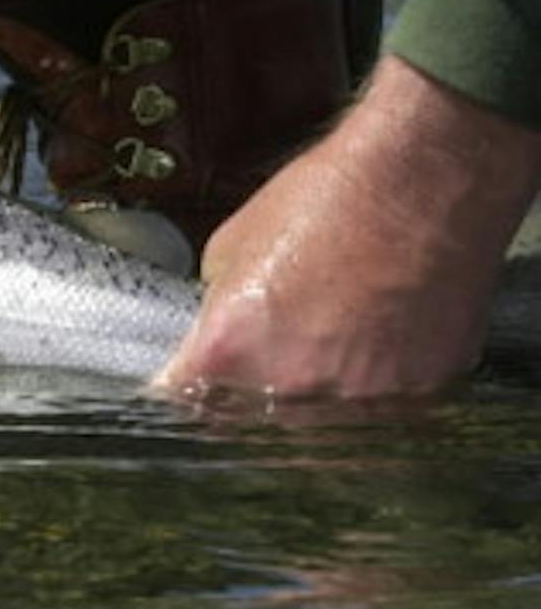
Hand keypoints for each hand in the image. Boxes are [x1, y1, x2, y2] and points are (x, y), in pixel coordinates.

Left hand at [153, 56, 540, 399]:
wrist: (424, 179)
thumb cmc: (325, 198)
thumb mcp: (230, 246)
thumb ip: (216, 308)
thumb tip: (216, 334)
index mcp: (228, 351)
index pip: (185, 402)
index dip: (189, 390)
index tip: (193, 385)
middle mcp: (289, 388)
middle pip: (251, 426)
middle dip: (251, 398)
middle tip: (269, 360)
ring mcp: (358, 400)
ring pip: (319, 429)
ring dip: (315, 402)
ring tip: (331, 347)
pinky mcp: (419, 396)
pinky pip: (381, 414)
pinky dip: (374, 392)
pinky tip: (376, 347)